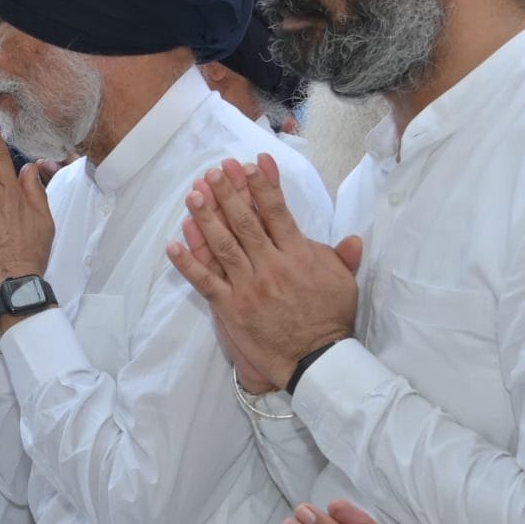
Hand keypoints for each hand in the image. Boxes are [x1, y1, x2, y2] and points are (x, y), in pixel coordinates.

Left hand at [166, 156, 361, 388]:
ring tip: (193, 194)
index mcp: (298, 255)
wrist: (315, 360)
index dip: (262, 185)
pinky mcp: (232, 308)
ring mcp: (249, 287)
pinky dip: (188, 264)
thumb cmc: (330, 320)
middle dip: (229, 193)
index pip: (277, 212)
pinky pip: (205, 282)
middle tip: (214, 171)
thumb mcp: (344, 284)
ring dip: (206, 218)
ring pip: (223, 245)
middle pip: (245, 222)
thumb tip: (352, 238)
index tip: (251, 163)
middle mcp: (271, 266)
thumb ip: (343, 258)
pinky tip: (172, 245)